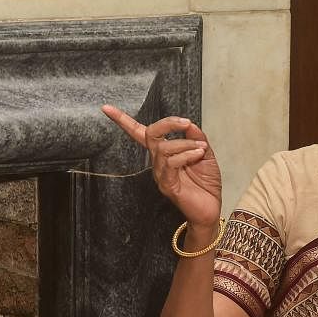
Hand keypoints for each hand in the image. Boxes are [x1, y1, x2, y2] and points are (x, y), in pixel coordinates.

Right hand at [102, 105, 222, 226]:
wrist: (210, 208)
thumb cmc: (206, 182)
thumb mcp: (205, 153)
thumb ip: (196, 138)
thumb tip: (189, 124)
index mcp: (164, 152)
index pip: (140, 133)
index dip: (123, 120)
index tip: (106, 108)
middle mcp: (158, 162)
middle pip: (150, 134)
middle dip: (168, 123)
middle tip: (186, 123)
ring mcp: (160, 174)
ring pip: (163, 148)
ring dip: (185, 144)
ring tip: (201, 149)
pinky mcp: (166, 185)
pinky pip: (170, 163)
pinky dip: (186, 154)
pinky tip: (197, 155)